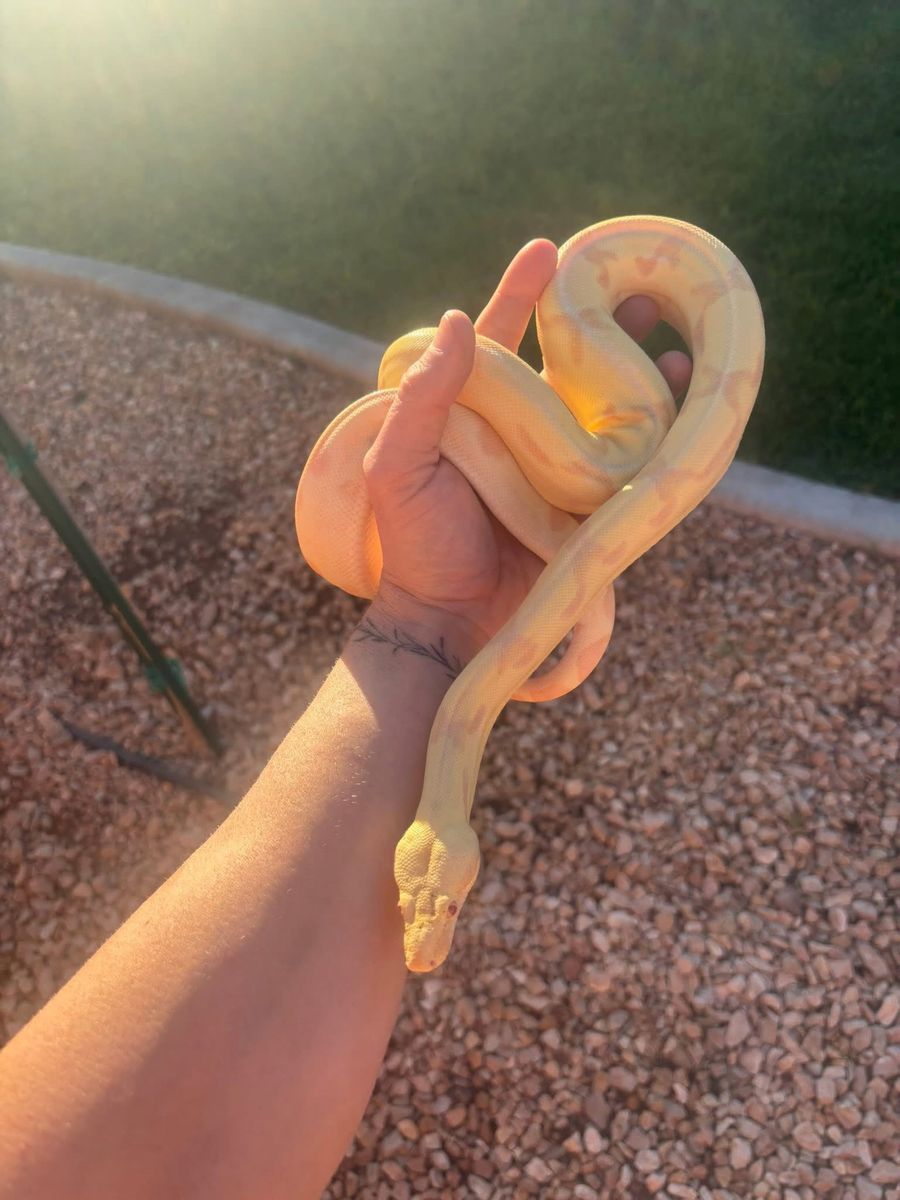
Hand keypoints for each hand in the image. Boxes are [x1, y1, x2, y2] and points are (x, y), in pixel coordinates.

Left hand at [363, 238, 692, 658]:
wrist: (454, 623)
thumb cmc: (416, 545)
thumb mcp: (400, 468)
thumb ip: (423, 399)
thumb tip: (455, 319)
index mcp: (468, 414)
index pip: (494, 340)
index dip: (521, 296)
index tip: (549, 251)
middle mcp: (516, 430)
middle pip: (562, 360)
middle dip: (599, 317)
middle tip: (637, 280)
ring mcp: (556, 463)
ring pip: (602, 399)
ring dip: (636, 359)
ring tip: (669, 323)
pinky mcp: (590, 498)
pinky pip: (628, 452)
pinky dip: (658, 421)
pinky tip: (684, 390)